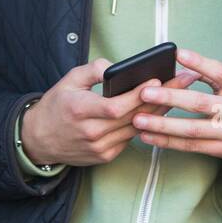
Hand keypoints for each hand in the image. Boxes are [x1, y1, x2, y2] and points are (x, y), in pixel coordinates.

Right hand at [20, 58, 201, 167]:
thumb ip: (91, 70)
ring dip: (159, 113)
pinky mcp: (105, 156)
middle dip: (161, 98)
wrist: (38, 140)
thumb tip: (115, 66)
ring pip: (137, 129)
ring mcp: (100, 147)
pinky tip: (160, 112)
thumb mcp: (68, 81)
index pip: (117, 105)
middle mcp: (92, 132)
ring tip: (178, 94)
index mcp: (80, 111)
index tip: (159, 78)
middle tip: (183, 82)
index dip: (139, 94)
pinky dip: (145, 125)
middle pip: (134, 117)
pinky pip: (130, 138)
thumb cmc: (56, 106)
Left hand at [133, 48, 221, 161]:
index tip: (178, 54)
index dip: (200, 63)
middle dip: (170, 98)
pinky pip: (193, 146)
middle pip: (201, 103)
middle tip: (145, 93)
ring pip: (193, 129)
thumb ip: (214, 76)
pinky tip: (152, 137)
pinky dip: (170, 142)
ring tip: (140, 119)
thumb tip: (182, 63)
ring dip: (163, 125)